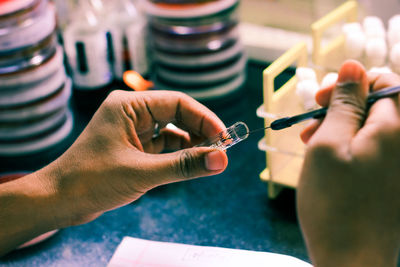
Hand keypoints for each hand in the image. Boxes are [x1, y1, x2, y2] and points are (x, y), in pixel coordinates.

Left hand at [0, 90, 227, 254]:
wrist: (59, 201)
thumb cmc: (91, 181)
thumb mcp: (143, 172)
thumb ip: (183, 166)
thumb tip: (221, 160)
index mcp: (128, 105)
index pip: (177, 103)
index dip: (204, 119)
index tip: (225, 137)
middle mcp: (131, 112)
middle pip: (177, 115)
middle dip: (200, 132)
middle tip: (222, 150)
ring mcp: (133, 130)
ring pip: (172, 131)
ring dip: (191, 144)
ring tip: (210, 159)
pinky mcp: (134, 147)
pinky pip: (163, 146)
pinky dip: (178, 154)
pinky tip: (190, 164)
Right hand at [297, 60, 399, 266]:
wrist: (352, 261)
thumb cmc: (334, 203)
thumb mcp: (328, 145)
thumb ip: (344, 103)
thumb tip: (354, 65)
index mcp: (396, 129)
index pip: (383, 82)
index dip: (349, 85)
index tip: (320, 100)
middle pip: (377, 104)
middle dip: (341, 107)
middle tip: (310, 123)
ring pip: (371, 128)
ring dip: (340, 128)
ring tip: (310, 142)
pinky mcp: (392, 180)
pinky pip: (373, 149)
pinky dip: (349, 147)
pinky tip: (326, 158)